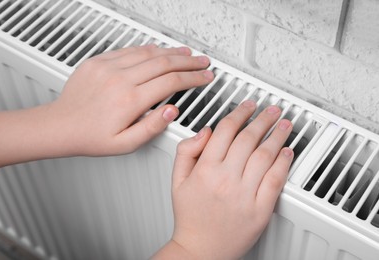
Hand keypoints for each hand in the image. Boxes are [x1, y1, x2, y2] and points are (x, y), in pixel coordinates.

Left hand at [47, 44, 213, 155]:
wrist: (60, 125)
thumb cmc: (91, 137)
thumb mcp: (125, 144)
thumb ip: (151, 127)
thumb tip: (172, 111)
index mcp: (130, 101)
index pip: (172, 83)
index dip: (193, 78)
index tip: (205, 77)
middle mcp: (120, 80)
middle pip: (165, 63)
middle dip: (189, 61)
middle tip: (202, 62)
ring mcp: (109, 67)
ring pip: (149, 53)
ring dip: (172, 52)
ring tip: (187, 53)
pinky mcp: (99, 61)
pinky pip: (129, 49)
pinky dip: (148, 48)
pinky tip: (159, 50)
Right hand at [155, 101, 293, 258]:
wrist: (201, 250)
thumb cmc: (190, 217)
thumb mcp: (177, 181)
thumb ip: (186, 151)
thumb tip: (205, 132)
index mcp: (206, 169)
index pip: (226, 130)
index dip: (239, 113)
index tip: (248, 106)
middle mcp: (226, 179)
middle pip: (248, 138)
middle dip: (262, 119)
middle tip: (271, 110)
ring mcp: (245, 194)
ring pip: (265, 155)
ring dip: (277, 135)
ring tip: (284, 124)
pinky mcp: (260, 210)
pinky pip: (275, 180)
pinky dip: (283, 163)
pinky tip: (287, 152)